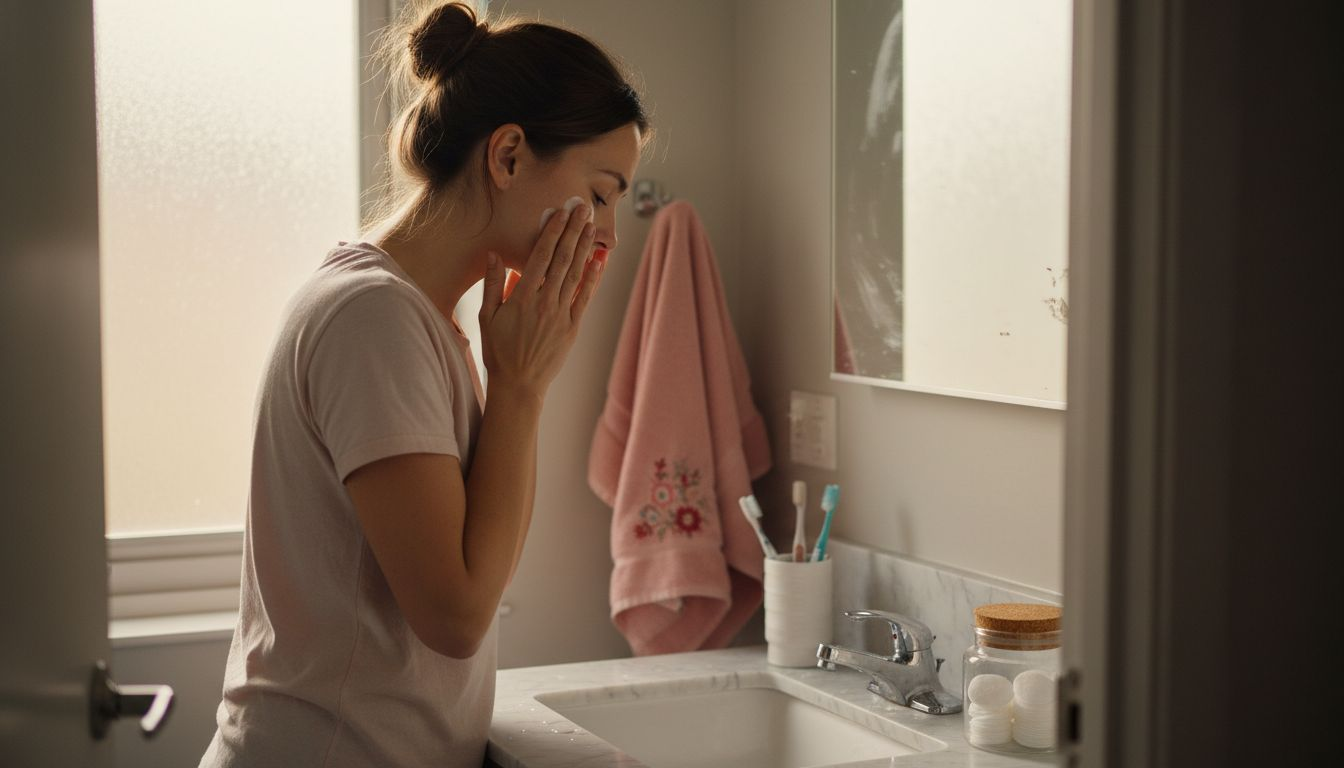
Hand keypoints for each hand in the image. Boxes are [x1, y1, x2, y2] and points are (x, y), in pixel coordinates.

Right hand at [478, 203, 605, 397]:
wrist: (519, 385)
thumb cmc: (499, 351)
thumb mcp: (487, 317)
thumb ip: (492, 284)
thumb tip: (494, 255)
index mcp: (522, 297)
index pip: (540, 257)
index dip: (552, 232)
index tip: (561, 213)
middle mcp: (544, 303)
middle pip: (562, 260)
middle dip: (573, 232)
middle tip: (583, 209)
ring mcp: (561, 315)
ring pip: (575, 275)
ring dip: (584, 249)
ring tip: (591, 227)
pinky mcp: (572, 327)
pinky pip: (584, 298)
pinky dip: (592, 279)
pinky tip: (598, 262)